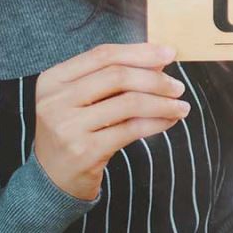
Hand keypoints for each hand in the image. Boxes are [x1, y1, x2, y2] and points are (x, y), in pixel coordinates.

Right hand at [32, 43, 191, 199]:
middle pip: (117, 76)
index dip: (139, 52)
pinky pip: (131, 129)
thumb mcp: (81, 100)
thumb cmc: (74, 132)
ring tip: (181, 106)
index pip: (103, 55)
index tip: (169, 53)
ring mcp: (68, 127)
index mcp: (53, 80)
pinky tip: (169, 121)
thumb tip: (159, 62)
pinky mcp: (85, 151)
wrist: (51, 180)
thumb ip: (112, 78)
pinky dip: (157, 123)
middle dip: (155, 79)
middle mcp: (55, 101)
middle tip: (179, 87)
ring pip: (128, 103)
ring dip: (162, 103)